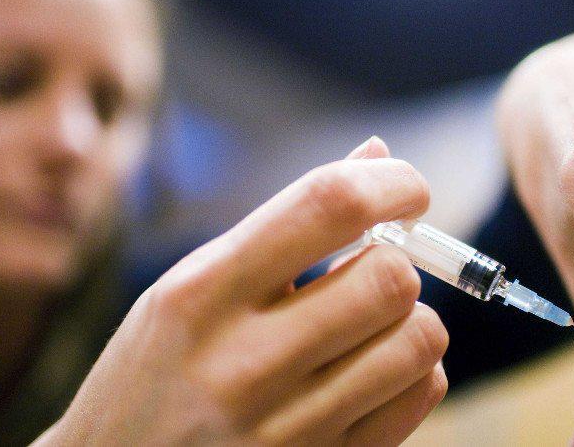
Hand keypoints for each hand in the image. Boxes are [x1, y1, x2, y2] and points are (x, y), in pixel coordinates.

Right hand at [36, 137, 447, 444]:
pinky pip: (420, 396)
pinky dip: (413, 372)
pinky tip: (370, 372)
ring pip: (418, 341)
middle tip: (370, 270)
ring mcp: (284, 430)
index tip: (407, 190)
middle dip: (397, 263)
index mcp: (200, 295)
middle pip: (389, 279)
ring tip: (368, 326)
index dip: (392, 185)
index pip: (328, 206)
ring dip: (409, 320)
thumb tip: (376, 155)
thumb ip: (283, 223)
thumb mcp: (190, 288)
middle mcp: (241, 364)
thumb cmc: (154, 373)